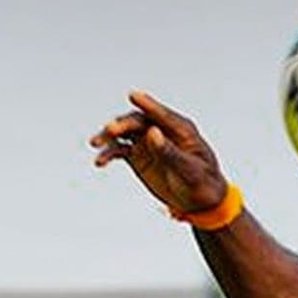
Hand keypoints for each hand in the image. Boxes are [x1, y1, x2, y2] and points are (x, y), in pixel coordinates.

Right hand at [89, 90, 229, 216]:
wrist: (200, 202)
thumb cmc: (202, 182)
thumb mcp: (189, 170)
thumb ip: (170, 152)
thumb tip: (152, 132)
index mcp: (180, 129)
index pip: (161, 114)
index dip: (147, 104)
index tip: (133, 95)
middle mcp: (161, 130)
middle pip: (137, 121)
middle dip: (122, 124)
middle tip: (110, 130)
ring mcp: (147, 142)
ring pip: (124, 133)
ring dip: (109, 136)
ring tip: (96, 144)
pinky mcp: (137, 156)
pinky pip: (119, 150)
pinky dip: (108, 154)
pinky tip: (100, 162)